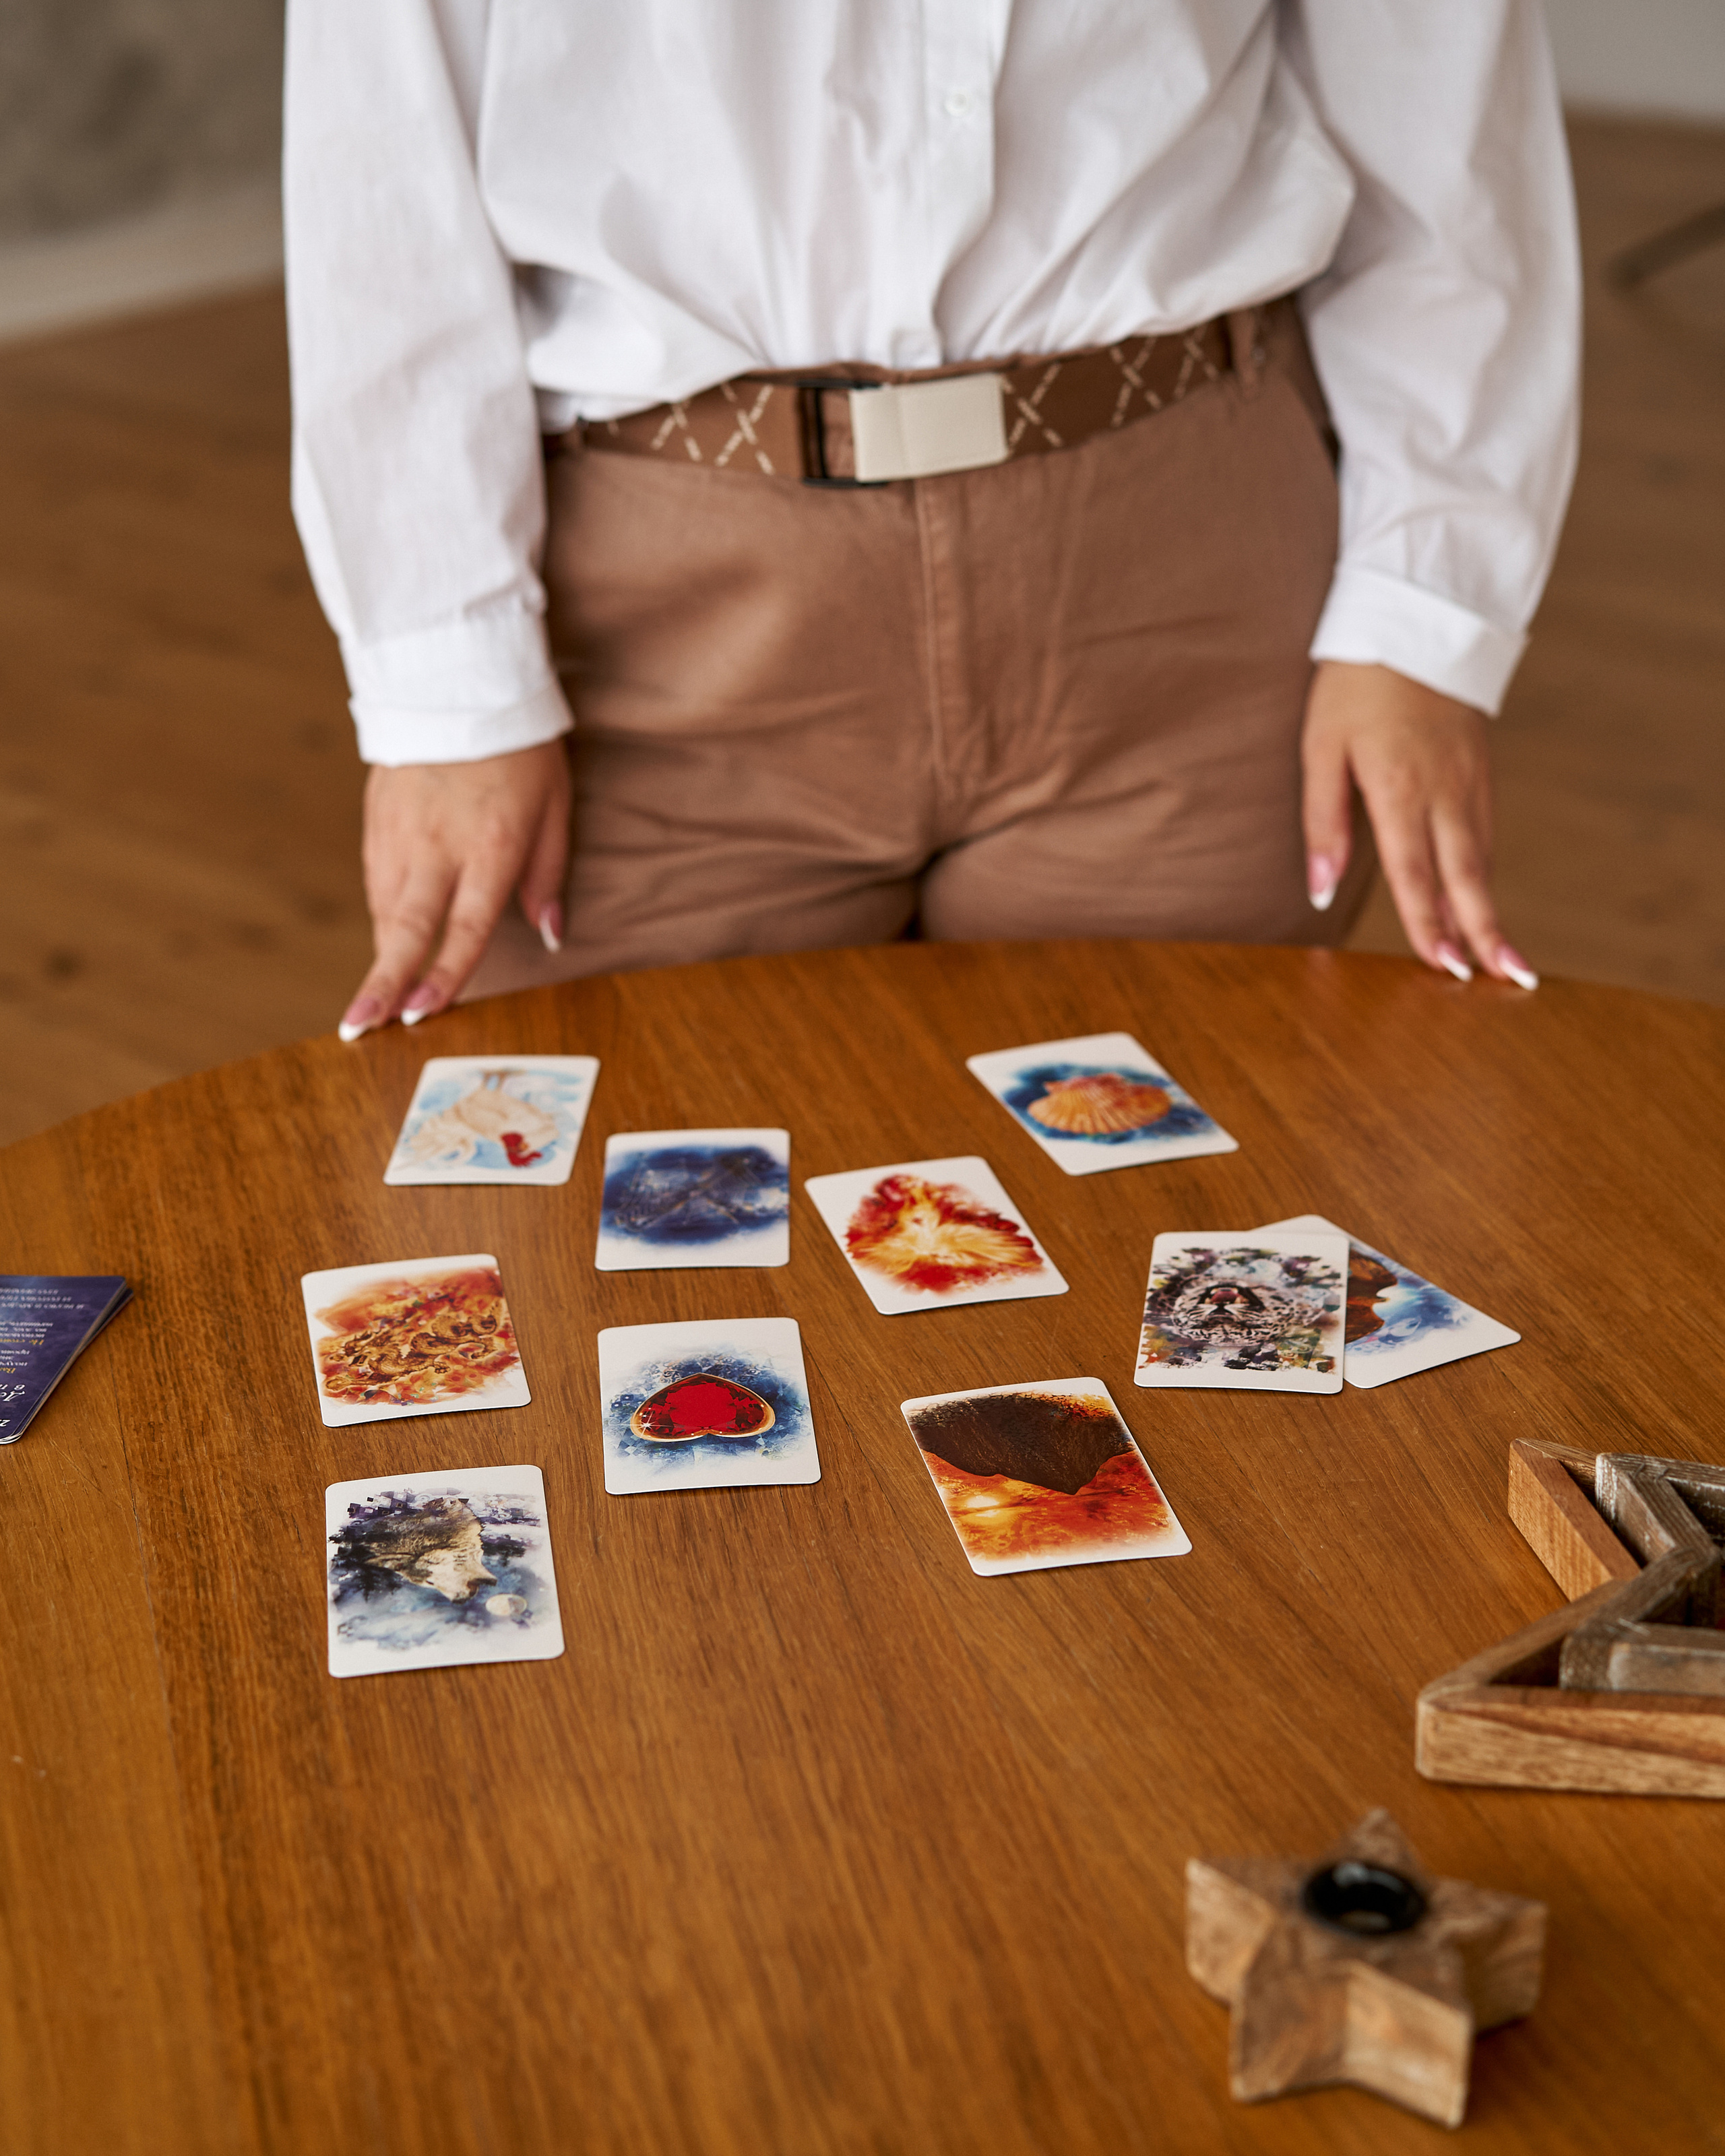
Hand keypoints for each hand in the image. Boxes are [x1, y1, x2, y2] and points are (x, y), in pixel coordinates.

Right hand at [338, 740, 572, 1038]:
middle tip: (358, 1025)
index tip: (420, 1015)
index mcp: (490, 846)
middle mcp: (438, 844)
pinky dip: (382, 916)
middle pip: (405, 927)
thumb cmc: (520, 749)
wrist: (459, 681)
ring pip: (385, 908)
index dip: (443, 975)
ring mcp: (400, 831)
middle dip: (382, 982)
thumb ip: (548, 876)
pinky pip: (377, 881)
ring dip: (381, 957)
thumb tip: (550, 936)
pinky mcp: (377, 818)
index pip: (465, 926)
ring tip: (372, 1002)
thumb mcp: (555, 807)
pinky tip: (387, 942)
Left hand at [1301, 660, 1535, 987]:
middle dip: (1484, 932)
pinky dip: (1484, 872)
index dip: (1430, 925)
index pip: (1415, 874)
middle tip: (1506, 979)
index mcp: (1398, 789)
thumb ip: (1322, 823)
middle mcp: (1444, 791)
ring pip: (1481, 857)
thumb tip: (1320, 889)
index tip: (1447, 969)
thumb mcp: (1320, 749)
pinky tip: (1481, 899)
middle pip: (1466, 876)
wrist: (1413, 622)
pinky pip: (1484, 832)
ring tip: (1502, 959)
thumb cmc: (1353, 686)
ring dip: (1490, 909)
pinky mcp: (1480, 770)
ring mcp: (1469, 780)